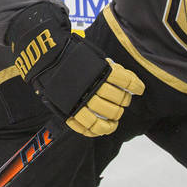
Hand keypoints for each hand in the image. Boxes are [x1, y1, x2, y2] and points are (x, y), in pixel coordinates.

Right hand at [14, 26, 142, 136]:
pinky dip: (97, 130)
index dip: (136, 86)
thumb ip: (110, 68)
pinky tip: (103, 129)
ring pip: (105, 115)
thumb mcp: (94, 57)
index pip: (125, 81)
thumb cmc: (72, 56)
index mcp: (100, 70)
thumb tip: (129, 81)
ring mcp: (81, 100)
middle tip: (123, 102)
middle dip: (124, 101)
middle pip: (117, 99)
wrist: (47, 58)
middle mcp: (92, 86)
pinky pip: (86, 127)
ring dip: (114, 118)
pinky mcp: (70, 111)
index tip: (140, 89)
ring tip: (115, 118)